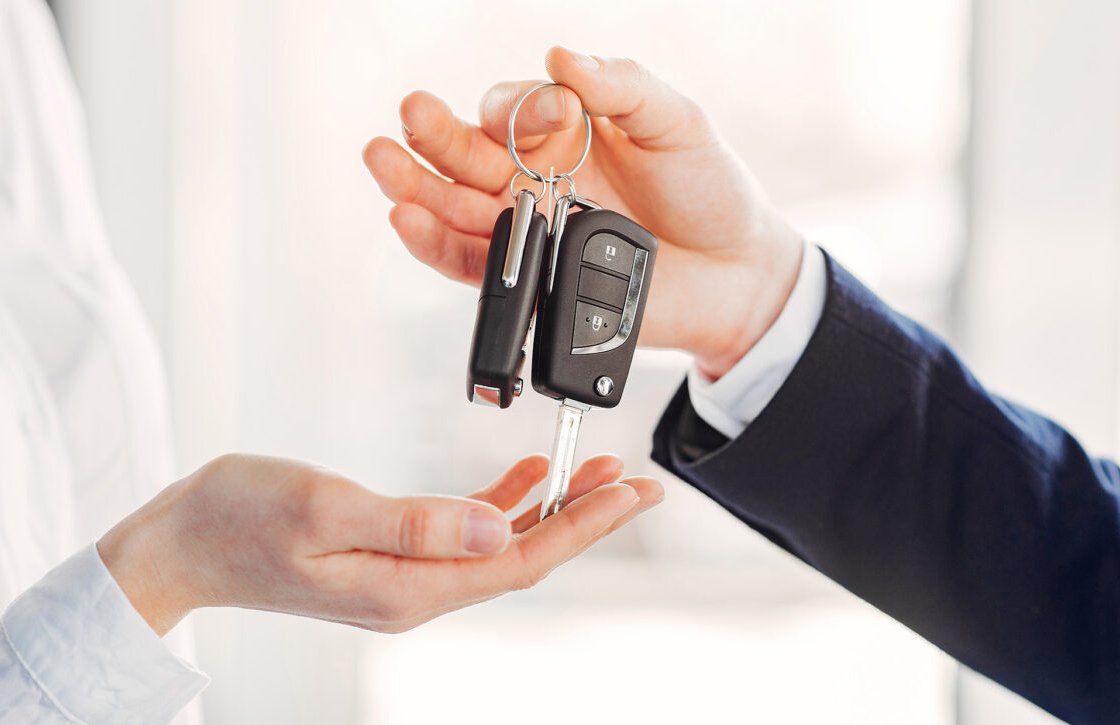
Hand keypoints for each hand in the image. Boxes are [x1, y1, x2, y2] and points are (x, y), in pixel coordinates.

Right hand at [98, 452, 661, 634]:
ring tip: (601, 472)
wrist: (180, 543)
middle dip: (587, 518)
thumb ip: (416, 523)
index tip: (633, 492)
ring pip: (501, 544)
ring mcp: (404, 576)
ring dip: (552, 509)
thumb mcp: (325, 508)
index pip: (519, 560)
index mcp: (408, 587)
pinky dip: (503, 503)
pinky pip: (465, 533)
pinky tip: (527, 479)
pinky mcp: (390, 554)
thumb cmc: (238, 518)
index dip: (583, 526)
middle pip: (523, 556)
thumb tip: (499, 529)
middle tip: (641, 482)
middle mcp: (415, 591)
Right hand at [363, 47, 804, 379]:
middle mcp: (534, 179)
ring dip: (415, 187)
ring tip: (383, 164)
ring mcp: (529, 231)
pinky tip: (409, 220)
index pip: (512, 110)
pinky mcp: (529, 281)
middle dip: (434, 136)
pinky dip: (436, 245)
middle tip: (411, 115)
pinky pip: (472, 265)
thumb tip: (559, 57)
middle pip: (466, 154)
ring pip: (455, 208)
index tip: (556, 118)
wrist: (736, 275)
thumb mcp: (677, 122)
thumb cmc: (710, 191)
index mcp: (563, 133)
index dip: (517, 109)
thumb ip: (621, 87)